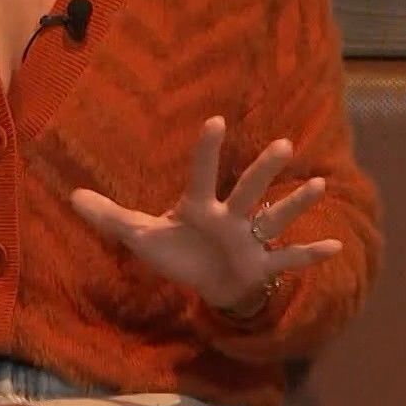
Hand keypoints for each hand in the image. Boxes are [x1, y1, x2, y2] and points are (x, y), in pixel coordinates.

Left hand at [69, 115, 342, 313]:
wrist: (210, 284)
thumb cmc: (178, 252)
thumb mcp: (142, 236)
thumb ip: (110, 217)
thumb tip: (71, 197)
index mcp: (199, 206)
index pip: (202, 173)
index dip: (207, 150)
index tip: (215, 121)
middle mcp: (230, 217)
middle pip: (248, 190)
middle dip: (264, 170)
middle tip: (282, 144)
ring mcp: (249, 240)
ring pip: (274, 217)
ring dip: (296, 204)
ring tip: (317, 184)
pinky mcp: (262, 265)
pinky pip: (289, 259)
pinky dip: (311, 255)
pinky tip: (334, 245)